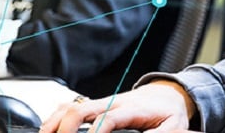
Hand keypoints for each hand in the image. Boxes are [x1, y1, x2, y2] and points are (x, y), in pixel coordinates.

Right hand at [39, 81, 196, 132]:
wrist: (168, 94)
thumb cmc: (168, 112)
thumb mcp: (174, 126)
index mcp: (131, 109)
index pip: (108, 118)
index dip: (96, 131)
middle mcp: (113, 102)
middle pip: (81, 109)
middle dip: (65, 127)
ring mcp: (103, 102)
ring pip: (71, 106)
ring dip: (55, 122)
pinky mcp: (97, 104)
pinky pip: (71, 106)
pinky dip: (56, 117)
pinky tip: (50, 129)